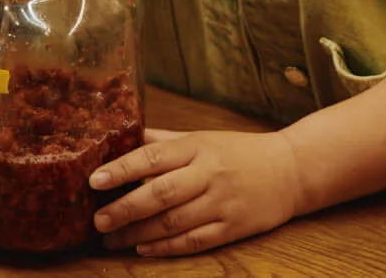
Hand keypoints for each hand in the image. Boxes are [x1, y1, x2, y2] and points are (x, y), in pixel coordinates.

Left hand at [89, 128, 301, 256]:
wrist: (290, 170)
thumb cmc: (239, 151)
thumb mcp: (202, 137)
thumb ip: (164, 140)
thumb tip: (124, 137)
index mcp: (197, 146)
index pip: (153, 157)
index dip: (122, 169)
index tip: (95, 180)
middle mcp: (208, 174)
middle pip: (160, 194)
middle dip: (125, 209)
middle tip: (98, 220)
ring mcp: (221, 202)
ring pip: (173, 222)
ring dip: (138, 234)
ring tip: (112, 239)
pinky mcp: (233, 227)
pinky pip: (194, 240)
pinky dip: (167, 247)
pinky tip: (144, 249)